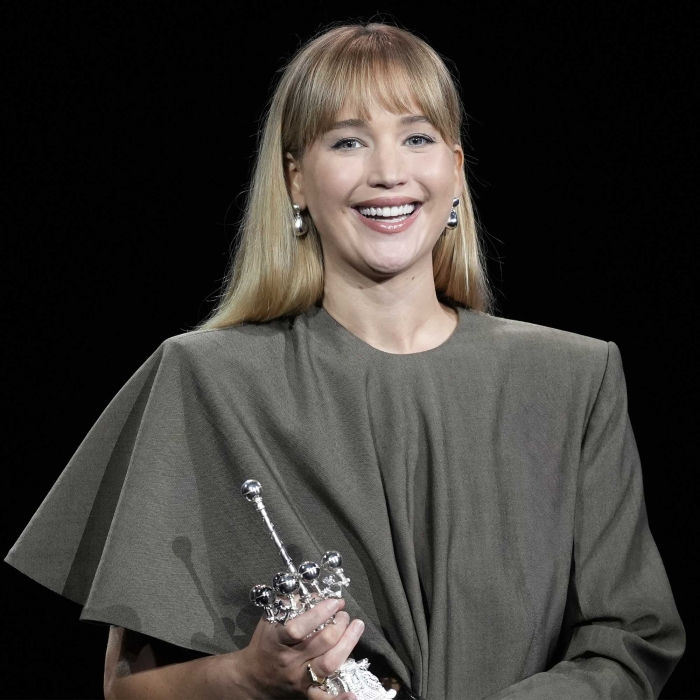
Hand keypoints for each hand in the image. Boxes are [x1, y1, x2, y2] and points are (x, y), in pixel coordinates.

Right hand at [219, 597, 364, 698]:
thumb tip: (317, 595)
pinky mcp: (306, 694)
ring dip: (348, 643)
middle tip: (344, 614)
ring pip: (329, 664)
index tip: (334, 602)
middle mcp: (290, 661)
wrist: (252, 678)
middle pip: (322, 643)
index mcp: (278, 640)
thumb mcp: (271, 619)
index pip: (299, 628)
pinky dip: (339, 699)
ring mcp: (300, 679)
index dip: (320, 613)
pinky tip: (353, 695)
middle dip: (339, 624)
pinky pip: (323, 699)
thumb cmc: (265, 643)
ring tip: (356, 627)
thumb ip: (290, 604)